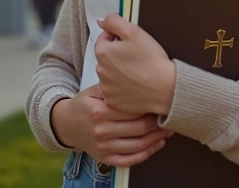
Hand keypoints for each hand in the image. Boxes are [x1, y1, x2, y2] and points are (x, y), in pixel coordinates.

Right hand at [52, 84, 172, 166]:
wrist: (66, 124)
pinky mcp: (105, 159)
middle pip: (139, 129)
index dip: (150, 107)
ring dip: (158, 138)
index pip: (132, 110)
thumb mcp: (94, 91)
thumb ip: (113, 86)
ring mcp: (103, 148)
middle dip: (159, 123)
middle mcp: (101, 131)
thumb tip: (138, 77)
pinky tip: (157, 144)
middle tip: (172, 116)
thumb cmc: (84, 105)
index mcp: (99, 112)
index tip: (162, 102)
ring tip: (169, 130)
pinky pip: (130, 160)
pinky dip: (147, 154)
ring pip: (138, 146)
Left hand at [95, 14, 176, 115]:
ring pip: (110, 74)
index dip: (119, 38)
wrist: (165, 88)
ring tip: (138, 71)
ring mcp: (106, 88)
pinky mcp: (113, 101)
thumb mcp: (134, 31)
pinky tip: (135, 84)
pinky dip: (122, 87)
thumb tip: (102, 21)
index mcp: (103, 52)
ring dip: (119, 71)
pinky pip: (114, 90)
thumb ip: (114, 21)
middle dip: (117, 55)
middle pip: (106, 57)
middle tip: (137, 57)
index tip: (132, 43)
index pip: (104, 38)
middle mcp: (100, 71)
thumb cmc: (152, 60)